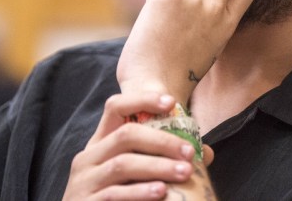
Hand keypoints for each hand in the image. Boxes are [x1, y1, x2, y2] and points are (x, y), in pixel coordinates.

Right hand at [64, 92, 215, 199]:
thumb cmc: (116, 193)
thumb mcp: (135, 172)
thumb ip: (163, 159)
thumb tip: (206, 153)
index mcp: (101, 142)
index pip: (115, 107)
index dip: (142, 100)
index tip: (171, 101)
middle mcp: (89, 157)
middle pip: (125, 135)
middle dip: (162, 141)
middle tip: (190, 152)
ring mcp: (84, 181)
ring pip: (123, 165)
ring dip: (158, 167)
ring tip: (184, 173)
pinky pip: (115, 194)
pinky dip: (140, 192)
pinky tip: (161, 192)